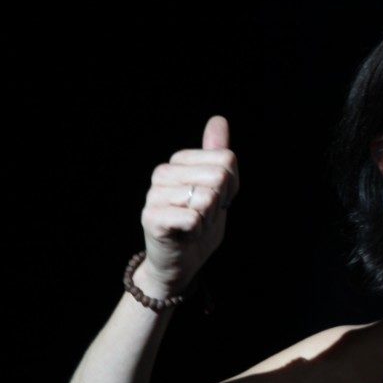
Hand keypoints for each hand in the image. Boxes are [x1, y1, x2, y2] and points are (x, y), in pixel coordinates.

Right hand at [137, 116, 238, 295]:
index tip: (215, 201)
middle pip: (219, 176)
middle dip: (220, 202)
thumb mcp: (217, 187)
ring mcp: (154, 194)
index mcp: (178, 161)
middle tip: (204, 215)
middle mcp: (162, 173)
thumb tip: (218, 119)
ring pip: (207, 197)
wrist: (181, 263)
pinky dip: (198, 231)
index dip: (231, 187)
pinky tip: (186, 234)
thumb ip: (217, 155)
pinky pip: (193, 217)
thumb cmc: (200, 225)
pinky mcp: (152, 218)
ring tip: (194, 225)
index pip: (227, 159)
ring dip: (208, 219)